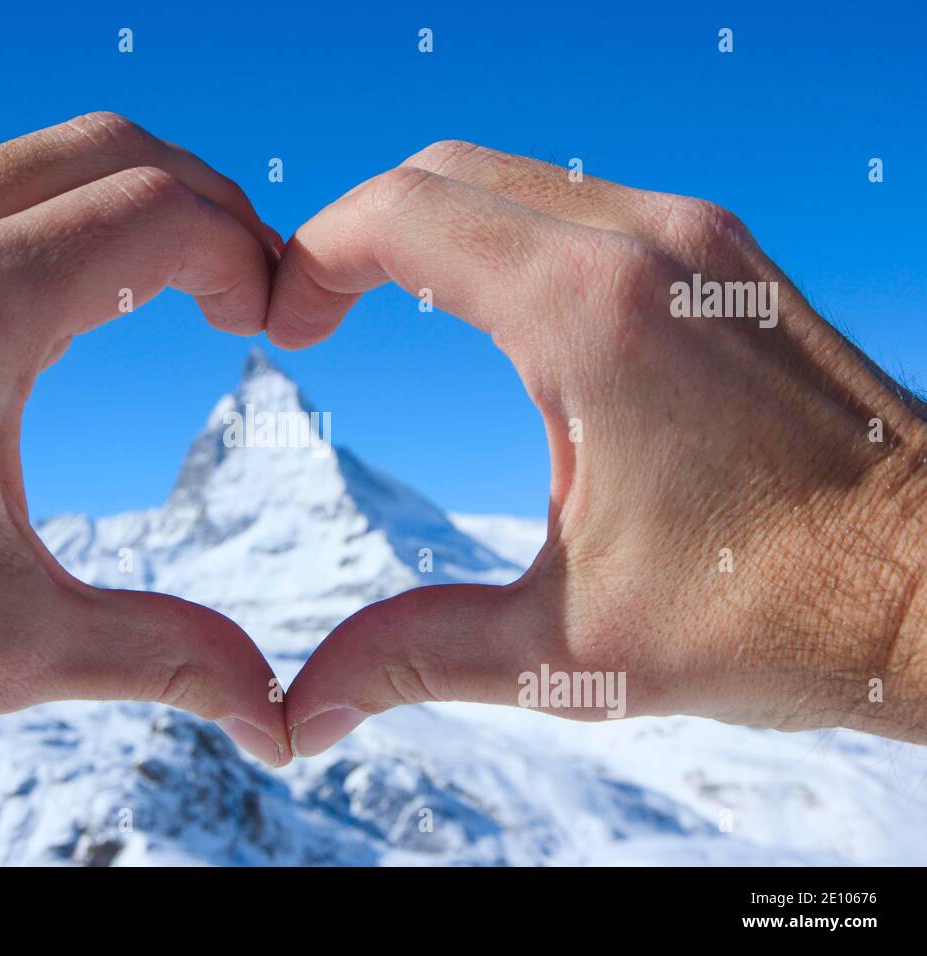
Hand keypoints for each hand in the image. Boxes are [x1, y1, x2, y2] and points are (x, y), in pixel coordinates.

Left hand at [0, 113, 289, 764]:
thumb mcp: (7, 648)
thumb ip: (160, 657)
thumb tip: (272, 713)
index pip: (161, 215)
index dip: (245, 258)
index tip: (271, 322)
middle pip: (123, 152)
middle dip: (214, 211)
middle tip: (249, 291)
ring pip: (58, 151)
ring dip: (144, 199)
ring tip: (189, 282)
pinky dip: (72, 207)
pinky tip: (92, 286)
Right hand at [267, 140, 926, 753]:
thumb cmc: (775, 612)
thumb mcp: (570, 649)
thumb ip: (413, 658)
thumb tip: (303, 711)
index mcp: (589, 314)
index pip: (400, 215)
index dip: (312, 258)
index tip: (284, 328)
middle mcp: (645, 242)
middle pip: (443, 174)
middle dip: (356, 235)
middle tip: (316, 319)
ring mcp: (695, 237)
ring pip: (512, 176)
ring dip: (431, 228)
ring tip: (385, 310)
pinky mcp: (724, 255)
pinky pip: (578, 201)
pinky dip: (505, 233)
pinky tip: (493, 316)